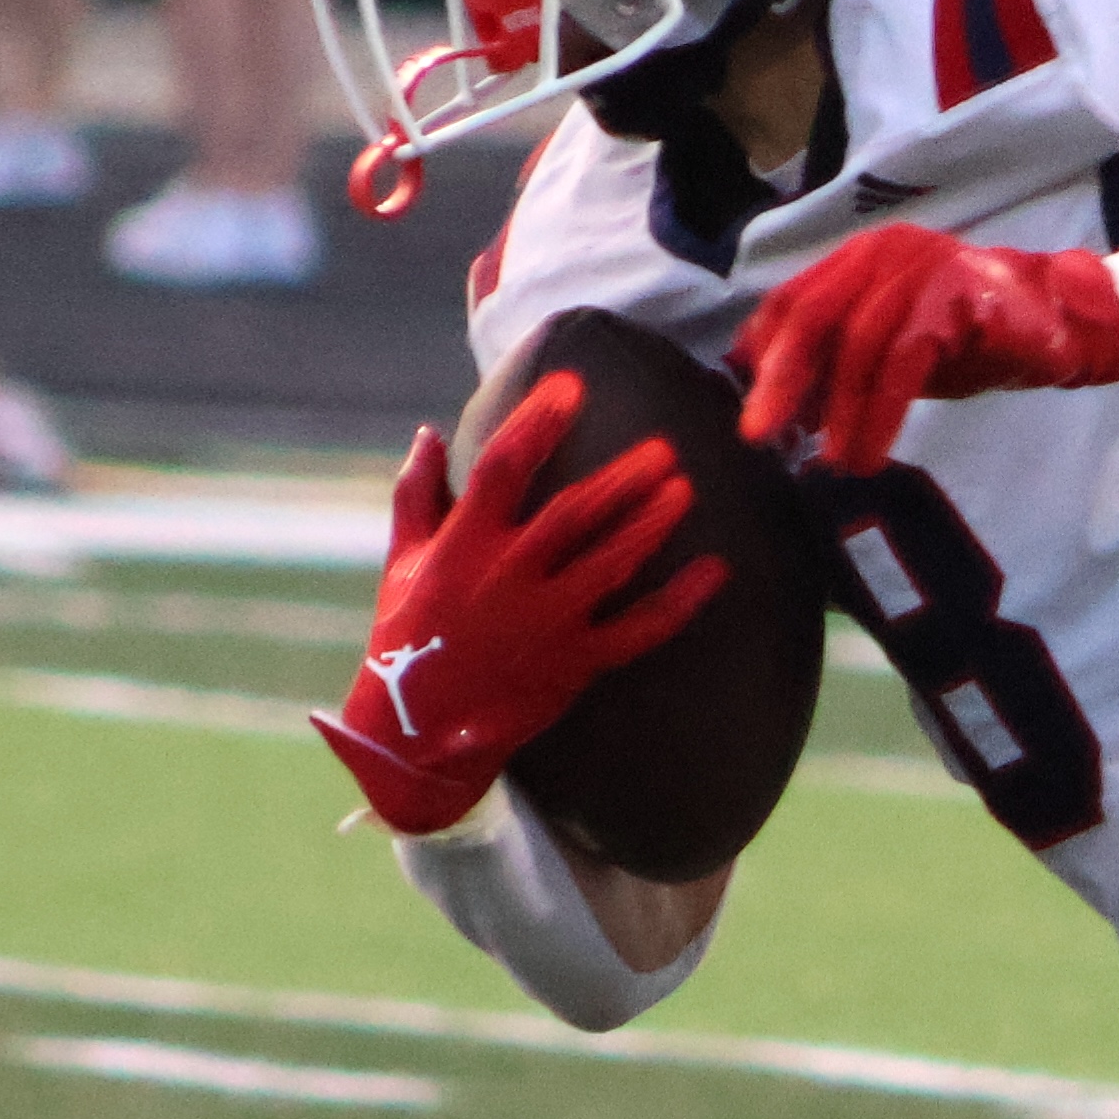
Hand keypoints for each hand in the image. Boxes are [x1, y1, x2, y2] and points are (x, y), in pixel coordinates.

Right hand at [310, 374, 722, 834]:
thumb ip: (418, 494)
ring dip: (651, 523)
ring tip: (685, 486)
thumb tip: (430, 433)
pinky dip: (680, 601)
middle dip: (621, 476)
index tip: (572, 386)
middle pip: (574, 513)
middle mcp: (506, 579)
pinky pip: (638, 630)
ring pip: (611, 562)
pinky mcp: (575, 664)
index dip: (539, 421)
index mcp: (462, 545)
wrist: (414, 732)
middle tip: (662, 446)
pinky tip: (716, 570)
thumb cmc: (406, 636)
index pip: (504, 468)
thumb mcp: (402, 562)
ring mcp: (545, 624)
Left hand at [733, 226, 1118, 473]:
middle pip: (813, 317)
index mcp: (862, 259)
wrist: (1060, 324)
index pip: (793, 299)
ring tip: (835, 461)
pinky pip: (903, 362)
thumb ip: (843, 363)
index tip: (749, 402)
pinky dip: (880, 413)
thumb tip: (785, 407)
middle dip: (782, 381)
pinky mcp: (952, 299)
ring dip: (840, 412)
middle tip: (761, 436)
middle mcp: (883, 254)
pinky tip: (871, 450)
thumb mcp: (895, 348)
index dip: (764, 351)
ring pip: (858, 345)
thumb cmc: (974, 337)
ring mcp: (919, 270)